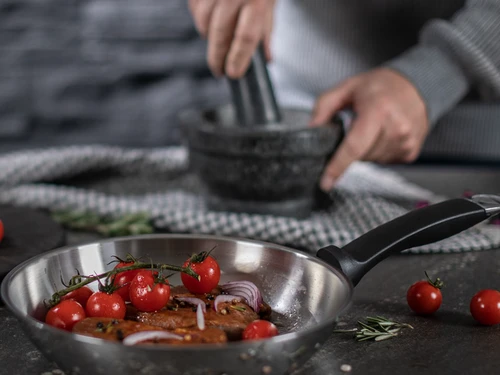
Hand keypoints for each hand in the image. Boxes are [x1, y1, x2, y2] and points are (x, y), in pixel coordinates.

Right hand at [188, 0, 274, 77]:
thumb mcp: (271, 1)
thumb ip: (266, 29)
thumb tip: (266, 59)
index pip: (246, 36)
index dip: (238, 58)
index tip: (233, 74)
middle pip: (221, 33)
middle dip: (218, 56)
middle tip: (219, 70)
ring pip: (204, 21)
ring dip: (208, 36)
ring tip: (217, 39)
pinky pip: (194, 8)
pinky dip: (200, 18)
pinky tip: (210, 17)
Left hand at [309, 68, 428, 191]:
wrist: (416, 85)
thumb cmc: (381, 86)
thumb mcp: (347, 87)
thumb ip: (324, 106)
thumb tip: (312, 129)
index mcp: (378, 110)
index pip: (354, 146)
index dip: (338, 166)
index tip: (326, 182)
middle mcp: (396, 127)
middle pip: (361, 156)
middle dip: (353, 146)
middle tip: (358, 126)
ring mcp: (406, 141)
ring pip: (372, 160)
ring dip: (367, 149)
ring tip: (373, 128)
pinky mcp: (411, 150)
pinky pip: (384, 161)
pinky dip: (379, 151)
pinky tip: (384, 134)